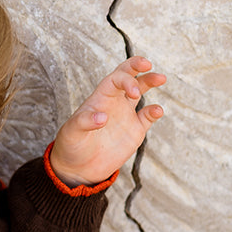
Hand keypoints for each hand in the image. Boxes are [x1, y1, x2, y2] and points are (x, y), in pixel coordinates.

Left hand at [49, 57, 165, 187]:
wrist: (78, 168)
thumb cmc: (71, 146)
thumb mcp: (71, 133)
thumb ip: (83, 122)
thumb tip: (102, 117)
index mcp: (100, 98)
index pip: (115, 78)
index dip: (126, 78)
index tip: (133, 91)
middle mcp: (114, 102)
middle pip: (127, 76)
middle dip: (137, 66)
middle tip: (147, 64)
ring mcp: (126, 115)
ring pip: (141, 91)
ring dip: (150, 81)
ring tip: (161, 78)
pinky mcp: (135, 130)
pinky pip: (148, 116)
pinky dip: (154, 111)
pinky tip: (157, 111)